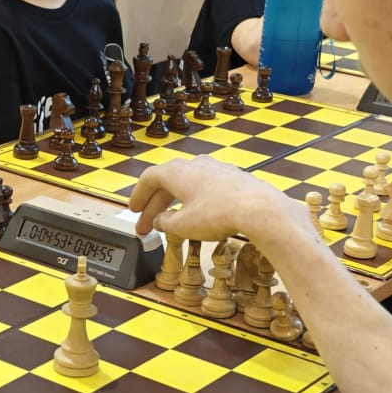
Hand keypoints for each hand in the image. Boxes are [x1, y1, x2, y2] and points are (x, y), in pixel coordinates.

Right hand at [130, 157, 285, 241]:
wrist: (258, 209)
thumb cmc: (219, 213)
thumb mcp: (183, 225)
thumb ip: (167, 223)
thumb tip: (161, 221)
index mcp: (177, 172)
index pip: (149, 179)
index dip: (138, 196)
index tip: (133, 209)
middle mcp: (195, 165)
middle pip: (167, 183)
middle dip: (154, 206)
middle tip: (146, 226)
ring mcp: (216, 170)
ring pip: (187, 185)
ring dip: (175, 203)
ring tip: (170, 223)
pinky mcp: (232, 178)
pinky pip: (206, 188)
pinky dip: (195, 201)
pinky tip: (197, 216)